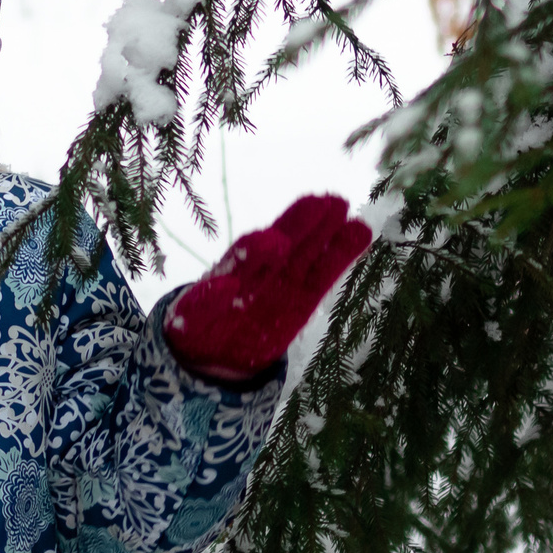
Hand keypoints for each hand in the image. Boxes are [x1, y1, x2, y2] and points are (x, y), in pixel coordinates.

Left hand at [164, 194, 372, 384]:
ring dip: (325, 231)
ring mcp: (282, 281)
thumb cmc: (199, 326)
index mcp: (226, 274)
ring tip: (343, 204)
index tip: (274, 242)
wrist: (214, 350)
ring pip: (306, 252)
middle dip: (298, 223)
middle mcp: (257, 271)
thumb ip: (204, 304)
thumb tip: (224, 286)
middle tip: (323, 202)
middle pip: (281, 244)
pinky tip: (360, 230)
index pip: (240, 259)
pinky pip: (325, 273)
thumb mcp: (191, 320)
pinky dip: (342, 252)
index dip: (256, 251)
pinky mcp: (304, 298)